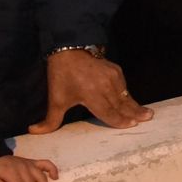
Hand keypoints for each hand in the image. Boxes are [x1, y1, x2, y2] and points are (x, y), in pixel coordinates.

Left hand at [30, 49, 152, 133]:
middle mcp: (106, 87)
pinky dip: (128, 94)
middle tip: (148, 118)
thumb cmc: (62, 76)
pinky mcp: (115, 69)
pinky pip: (124, 85)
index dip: (120, 120)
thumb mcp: (55, 99)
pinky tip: (132, 99)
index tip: (132, 125)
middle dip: (135, 113)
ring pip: (125, 95)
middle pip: (122, 104)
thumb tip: (33, 132)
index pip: (109, 112)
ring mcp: (113, 77)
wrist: (70, 49)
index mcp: (92, 96)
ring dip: (135, 104)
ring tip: (146, 112)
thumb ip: (49, 119)